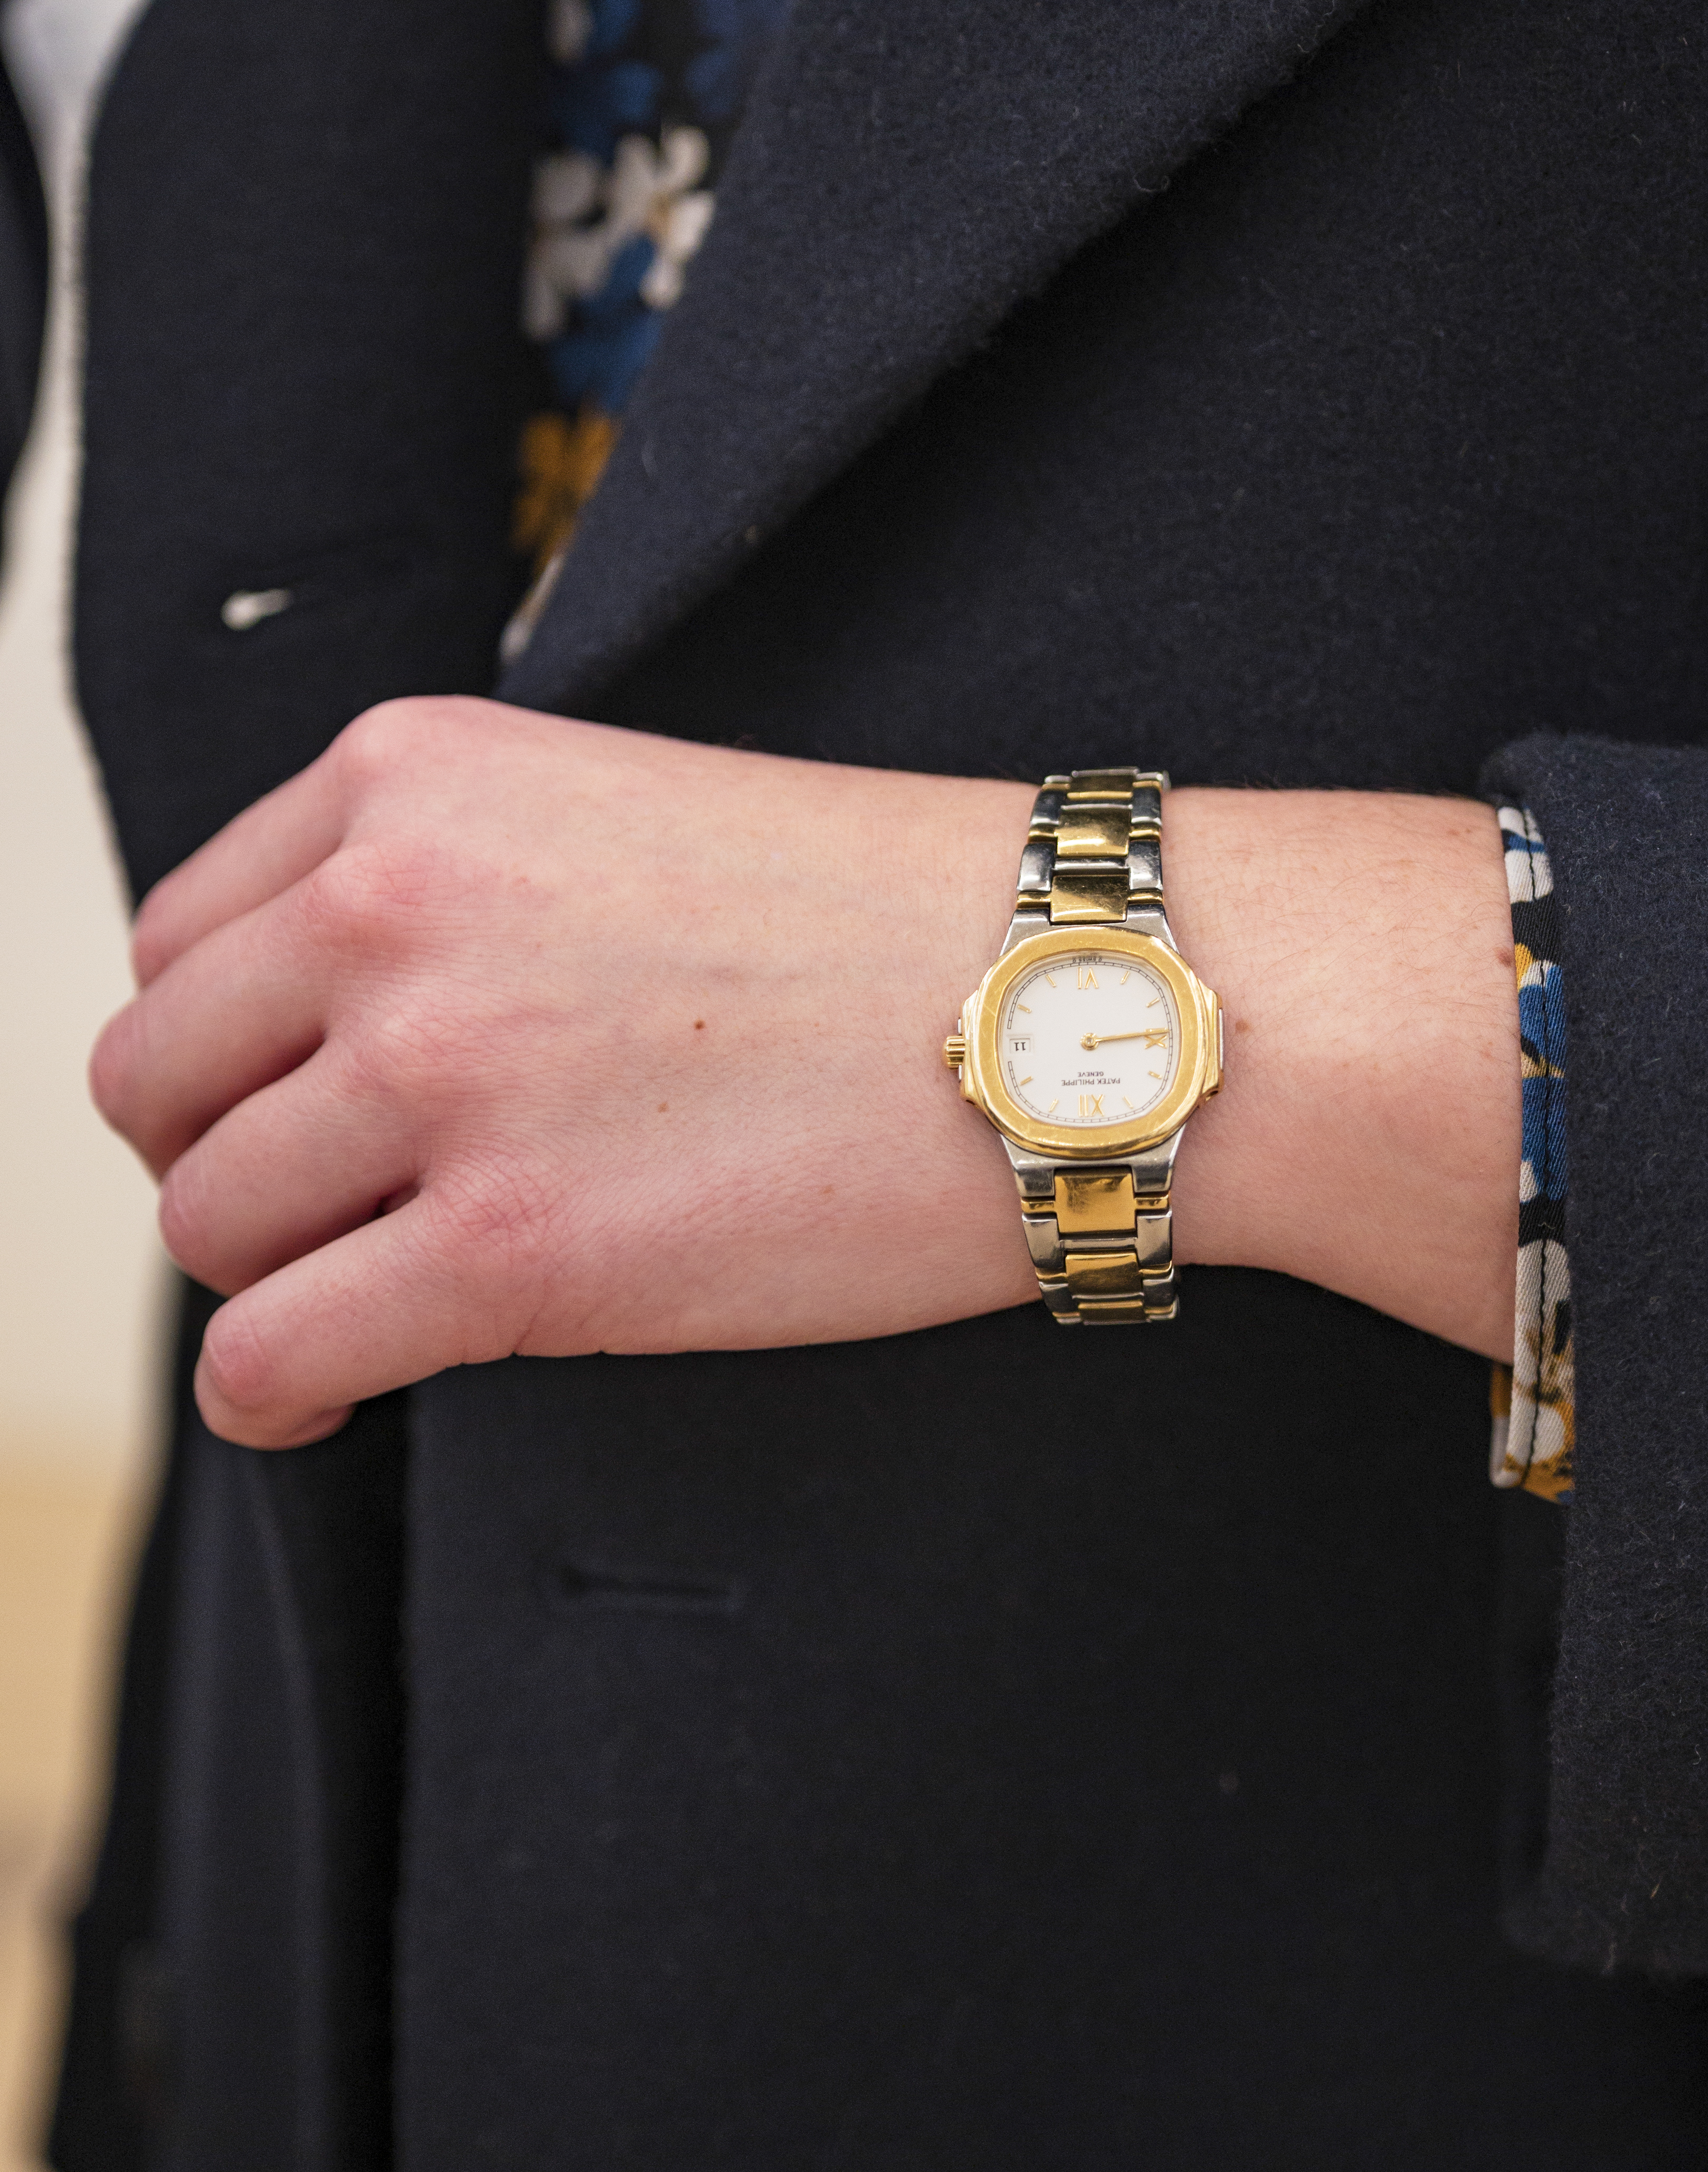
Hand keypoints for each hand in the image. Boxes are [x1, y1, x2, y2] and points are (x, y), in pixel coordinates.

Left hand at [90, 701, 1518, 1448]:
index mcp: (413, 779)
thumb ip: (456, 886)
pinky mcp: (513, 1250)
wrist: (1083, 1000)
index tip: (282, 1105)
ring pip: (205, 1222)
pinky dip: (269, 1392)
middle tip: (312, 1213)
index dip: (221, 1047)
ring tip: (352, 1302)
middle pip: (160, 1079)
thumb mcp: (627, 814)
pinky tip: (320, 1392)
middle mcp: (391, 905)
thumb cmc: (894, 917)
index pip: (183, 937)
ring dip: (266, 1277)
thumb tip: (331, 1026)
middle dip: (219, 1160)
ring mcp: (445, 1078)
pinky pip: (269, 1353)